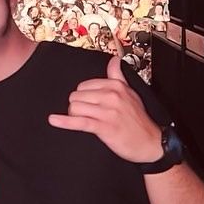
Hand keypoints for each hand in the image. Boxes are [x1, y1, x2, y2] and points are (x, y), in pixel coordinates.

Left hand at [47, 56, 161, 163]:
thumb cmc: (138, 119)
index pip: (83, 86)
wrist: (150, 143)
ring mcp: (107, 112)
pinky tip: (53, 120)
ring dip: (75, 116)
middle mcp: (111, 96)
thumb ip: (117, 76)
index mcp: (116, 86)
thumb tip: (114, 60)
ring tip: (86, 121)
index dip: (83, 97)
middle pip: (76, 96)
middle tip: (89, 115)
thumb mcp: (130, 93)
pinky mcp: (104, 127)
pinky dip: (64, 122)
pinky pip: (79, 122)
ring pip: (75, 108)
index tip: (89, 104)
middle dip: (77, 106)